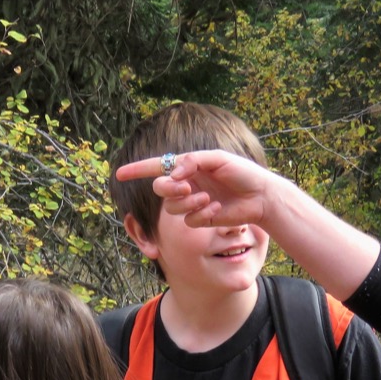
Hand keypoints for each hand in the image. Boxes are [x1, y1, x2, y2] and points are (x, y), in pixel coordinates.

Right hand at [115, 151, 277, 230]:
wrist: (261, 197)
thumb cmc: (243, 173)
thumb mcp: (218, 159)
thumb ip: (193, 162)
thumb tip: (173, 173)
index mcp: (190, 166)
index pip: (158, 166)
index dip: (137, 170)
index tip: (119, 174)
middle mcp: (188, 184)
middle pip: (161, 188)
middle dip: (169, 189)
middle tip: (186, 188)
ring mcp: (193, 202)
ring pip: (172, 207)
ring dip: (187, 203)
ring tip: (208, 199)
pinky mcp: (201, 219)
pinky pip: (189, 220)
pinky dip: (201, 214)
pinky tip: (217, 210)